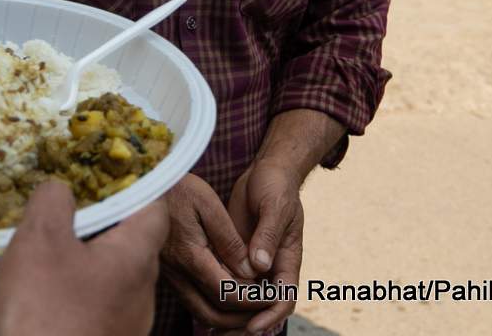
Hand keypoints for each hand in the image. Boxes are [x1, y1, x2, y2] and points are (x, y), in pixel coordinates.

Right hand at [0, 181, 168, 335]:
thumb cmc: (46, 310)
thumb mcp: (42, 238)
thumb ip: (52, 202)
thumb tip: (59, 187)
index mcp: (128, 261)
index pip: (148, 211)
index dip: (129, 182)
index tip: (102, 161)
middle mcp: (116, 296)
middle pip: (76, 250)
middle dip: (26, 233)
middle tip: (0, 214)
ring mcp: (86, 328)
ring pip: (37, 286)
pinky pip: (18, 319)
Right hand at [159, 174, 271, 331]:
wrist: (144, 184)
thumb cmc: (178, 189)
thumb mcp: (208, 205)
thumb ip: (229, 241)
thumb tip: (251, 272)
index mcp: (190, 256)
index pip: (227, 293)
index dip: (253, 301)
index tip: (273, 297)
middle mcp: (177, 273)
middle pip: (213, 314)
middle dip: (242, 318)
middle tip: (266, 309)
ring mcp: (170, 275)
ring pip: (200, 312)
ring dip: (228, 317)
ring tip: (251, 308)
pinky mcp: (168, 273)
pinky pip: (192, 301)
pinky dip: (214, 306)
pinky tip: (229, 296)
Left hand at [226, 161, 304, 333]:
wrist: (266, 171)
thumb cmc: (275, 186)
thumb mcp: (274, 207)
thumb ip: (268, 235)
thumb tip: (260, 266)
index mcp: (288, 259)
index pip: (284, 297)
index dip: (269, 315)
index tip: (252, 326)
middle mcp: (272, 266)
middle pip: (265, 307)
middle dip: (249, 325)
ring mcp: (255, 262)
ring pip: (247, 298)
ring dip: (233, 317)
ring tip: (213, 332)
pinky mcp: (237, 254)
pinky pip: (231, 281)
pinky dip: (221, 295)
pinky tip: (204, 305)